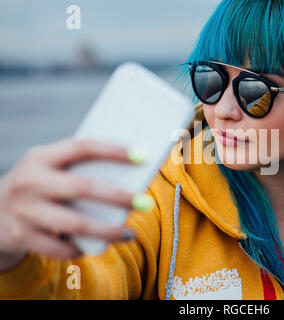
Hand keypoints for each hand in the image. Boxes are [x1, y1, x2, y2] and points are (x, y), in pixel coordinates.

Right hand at [0, 137, 140, 260]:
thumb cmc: (38, 186)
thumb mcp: (49, 168)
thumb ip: (79, 169)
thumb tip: (129, 177)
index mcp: (40, 156)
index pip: (81, 147)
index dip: (113, 150)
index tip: (142, 156)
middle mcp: (29, 181)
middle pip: (82, 187)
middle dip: (118, 196)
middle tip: (145, 203)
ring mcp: (23, 210)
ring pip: (74, 223)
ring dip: (106, 231)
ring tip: (129, 235)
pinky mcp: (20, 236)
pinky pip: (59, 248)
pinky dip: (80, 250)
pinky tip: (96, 247)